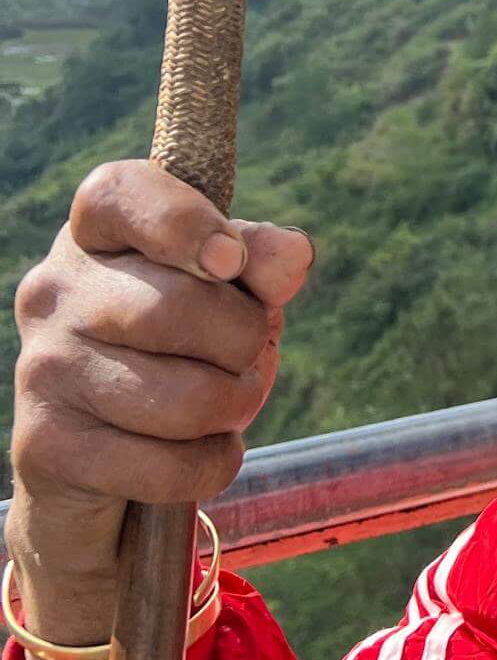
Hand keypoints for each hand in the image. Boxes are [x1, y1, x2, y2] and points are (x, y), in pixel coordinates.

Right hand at [8, 161, 312, 645]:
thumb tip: (291, 256)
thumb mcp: (224, 295)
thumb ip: (260, 264)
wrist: (102, 460)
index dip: (182, 221)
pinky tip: (204, 453)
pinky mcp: (46, 444)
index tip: (232, 261)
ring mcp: (42, 368)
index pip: (118, 194)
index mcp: (95, 235)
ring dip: (235, 408)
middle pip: (177, 307)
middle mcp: (54, 291)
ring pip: (184, 397)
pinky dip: (212, 465)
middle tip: (248, 357)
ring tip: (229, 405)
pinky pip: (168, 464)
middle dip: (243, 342)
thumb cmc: (177, 353)